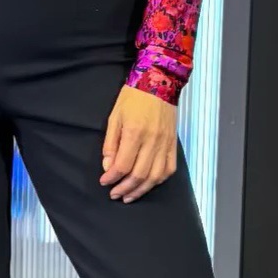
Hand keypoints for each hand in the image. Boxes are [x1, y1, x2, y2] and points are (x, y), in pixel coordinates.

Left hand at [100, 86, 177, 201]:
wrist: (159, 81)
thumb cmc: (133, 98)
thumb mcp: (114, 117)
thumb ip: (110, 144)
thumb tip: (108, 167)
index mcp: (135, 132)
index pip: (123, 165)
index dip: (112, 178)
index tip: (104, 182)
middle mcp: (152, 141)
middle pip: (139, 175)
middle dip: (124, 189)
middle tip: (114, 194)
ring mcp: (165, 144)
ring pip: (155, 177)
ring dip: (141, 190)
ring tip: (129, 196)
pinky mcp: (173, 144)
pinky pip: (169, 170)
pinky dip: (158, 181)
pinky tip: (147, 185)